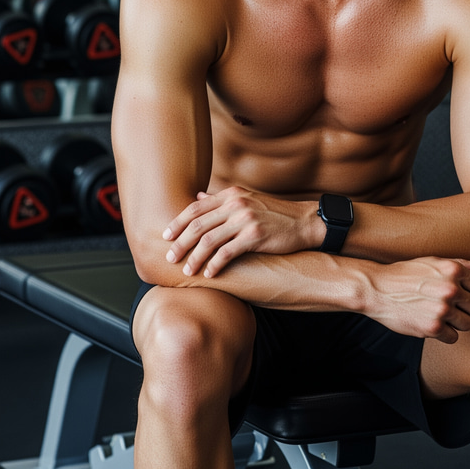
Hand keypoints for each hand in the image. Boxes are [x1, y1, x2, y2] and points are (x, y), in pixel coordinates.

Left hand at [163, 186, 320, 276]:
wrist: (304, 221)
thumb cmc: (274, 214)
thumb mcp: (247, 200)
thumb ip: (221, 199)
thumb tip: (197, 197)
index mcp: (231, 194)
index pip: (195, 207)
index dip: (177, 222)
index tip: (165, 236)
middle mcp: (236, 203)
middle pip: (197, 224)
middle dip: (180, 243)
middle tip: (169, 258)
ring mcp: (245, 219)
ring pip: (208, 240)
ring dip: (194, 258)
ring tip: (187, 271)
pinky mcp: (255, 236)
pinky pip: (227, 253)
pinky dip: (214, 265)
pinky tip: (210, 274)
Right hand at [363, 257, 469, 343]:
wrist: (377, 289)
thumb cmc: (405, 274)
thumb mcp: (432, 262)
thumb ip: (460, 264)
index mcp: (453, 270)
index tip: (457, 293)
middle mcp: (451, 289)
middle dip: (463, 308)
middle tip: (446, 305)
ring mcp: (442, 309)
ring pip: (467, 324)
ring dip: (455, 323)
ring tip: (439, 314)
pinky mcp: (433, 328)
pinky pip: (453, 338)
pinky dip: (443, 334)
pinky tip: (431, 323)